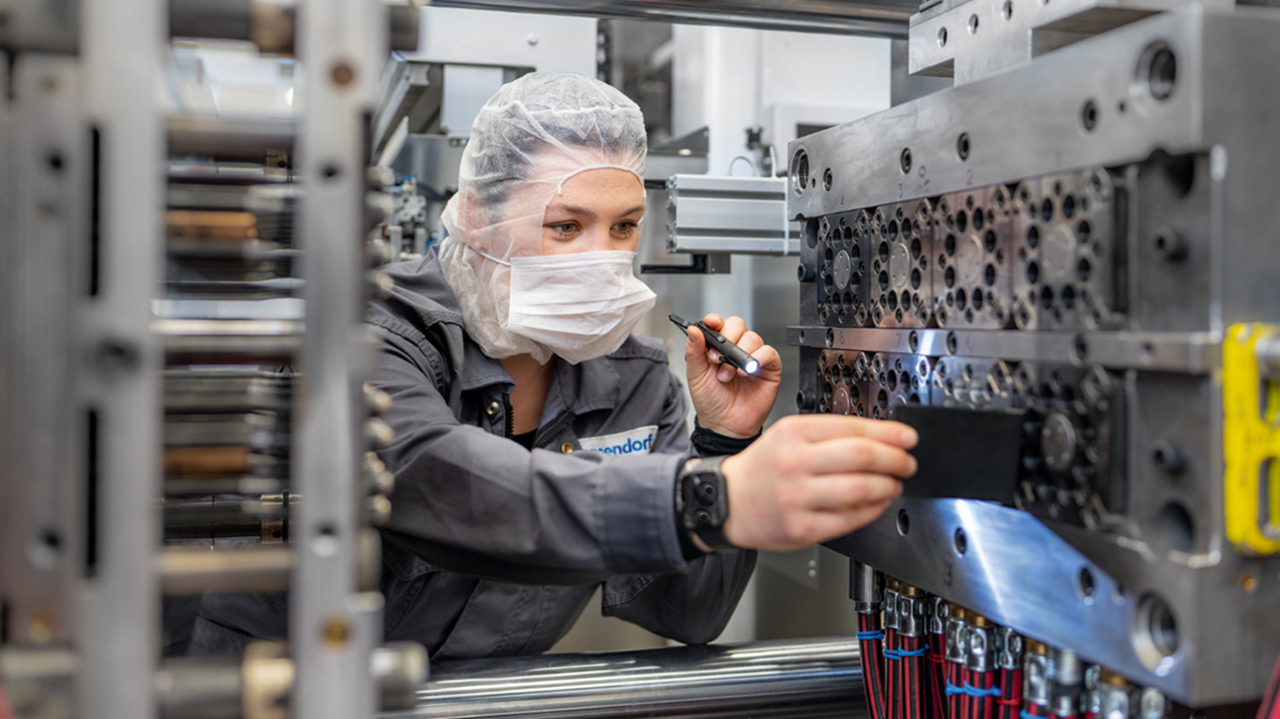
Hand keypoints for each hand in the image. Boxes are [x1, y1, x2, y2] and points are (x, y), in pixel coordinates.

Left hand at [684, 314, 781, 438]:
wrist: (724, 425)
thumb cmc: (711, 402)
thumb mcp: (696, 375)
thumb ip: (694, 351)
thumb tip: (693, 330)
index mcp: (717, 347)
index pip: (719, 324)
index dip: (715, 320)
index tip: (711, 323)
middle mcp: (736, 349)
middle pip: (737, 325)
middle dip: (727, 338)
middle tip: (717, 358)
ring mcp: (753, 357)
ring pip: (752, 337)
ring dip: (739, 354)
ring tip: (729, 374)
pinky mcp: (769, 367)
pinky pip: (768, 352)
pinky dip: (757, 359)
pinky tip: (745, 372)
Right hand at [719, 415, 917, 550]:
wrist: (727, 501)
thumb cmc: (763, 468)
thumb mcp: (787, 435)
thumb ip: (829, 434)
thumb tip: (881, 438)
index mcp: (793, 433)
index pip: (854, 428)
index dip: (889, 433)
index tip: (907, 437)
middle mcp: (795, 463)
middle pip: (862, 456)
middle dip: (895, 459)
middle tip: (907, 462)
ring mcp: (798, 497)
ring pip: (861, 488)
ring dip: (888, 485)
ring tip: (894, 483)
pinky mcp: (802, 528)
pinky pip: (850, 519)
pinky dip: (872, 510)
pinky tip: (877, 503)